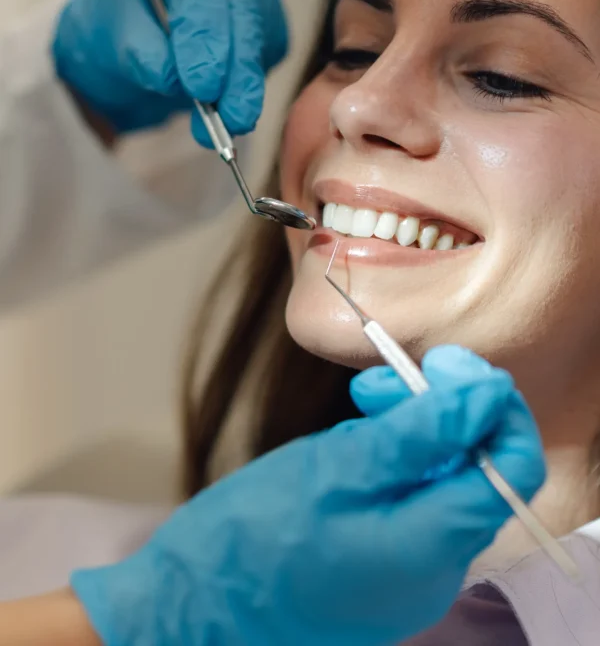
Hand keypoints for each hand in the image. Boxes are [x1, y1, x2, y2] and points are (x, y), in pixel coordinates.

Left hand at [53, 0, 287, 140]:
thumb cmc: (120, 18)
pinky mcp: (270, 13)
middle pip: (242, 2)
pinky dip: (252, 83)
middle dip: (237, 66)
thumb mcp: (112, 33)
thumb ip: (141, 51)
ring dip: (247, 84)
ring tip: (224, 125)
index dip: (202, 29)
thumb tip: (174, 79)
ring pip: (262, 31)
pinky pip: (270, 51)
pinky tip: (230, 104)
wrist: (137, 29)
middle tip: (229, 116)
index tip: (201, 83)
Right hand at [71, 346, 544, 645]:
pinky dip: (394, 460)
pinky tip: (357, 439)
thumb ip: (420, 433)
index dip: (490, 407)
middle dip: (441, 410)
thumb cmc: (252, 538)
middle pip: (474, 469)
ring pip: (440, 480)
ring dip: (413, 429)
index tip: (447, 364)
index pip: (511, 468)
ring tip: (362, 401)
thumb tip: (487, 394)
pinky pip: (411, 502)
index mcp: (432, 548)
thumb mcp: (336, 468)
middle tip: (383, 379)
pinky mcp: (383, 566)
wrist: (195, 607)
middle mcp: (437, 569)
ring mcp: (410, 572)